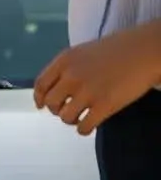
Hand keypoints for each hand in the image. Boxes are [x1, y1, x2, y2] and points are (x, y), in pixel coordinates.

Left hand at [33, 22, 160, 134]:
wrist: (142, 52)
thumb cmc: (115, 50)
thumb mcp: (82, 53)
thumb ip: (67, 67)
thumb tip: (57, 86)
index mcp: (64, 60)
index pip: (41, 84)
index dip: (39, 98)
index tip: (41, 105)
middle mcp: (70, 76)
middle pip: (51, 102)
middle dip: (57, 109)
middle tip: (68, 110)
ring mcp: (87, 91)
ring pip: (65, 116)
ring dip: (71, 120)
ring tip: (80, 117)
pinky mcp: (104, 105)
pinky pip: (84, 126)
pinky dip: (84, 129)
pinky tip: (89, 125)